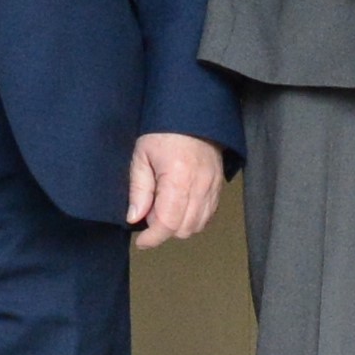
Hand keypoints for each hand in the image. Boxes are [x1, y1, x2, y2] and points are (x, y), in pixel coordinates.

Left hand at [127, 132, 224, 249]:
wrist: (192, 114)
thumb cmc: (163, 132)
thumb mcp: (141, 156)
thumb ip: (139, 190)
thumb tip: (135, 218)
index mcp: (177, 179)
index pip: (167, 223)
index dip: (152, 238)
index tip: (141, 241)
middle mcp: (200, 187)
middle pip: (184, 229)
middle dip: (164, 229)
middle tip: (150, 211)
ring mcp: (213, 188)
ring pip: (198, 226)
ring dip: (179, 225)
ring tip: (164, 206)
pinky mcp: (219, 187)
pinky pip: (208, 215)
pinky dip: (193, 218)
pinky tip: (180, 206)